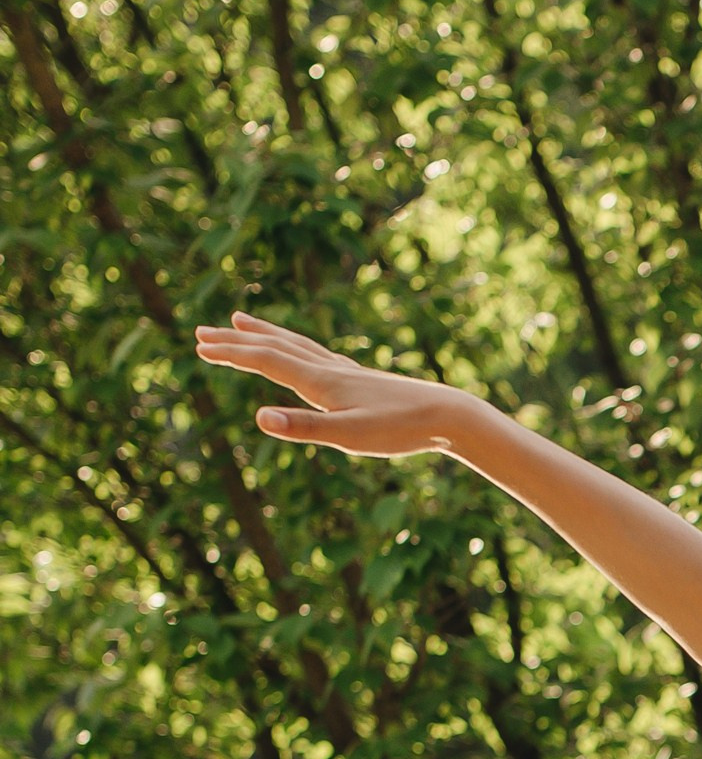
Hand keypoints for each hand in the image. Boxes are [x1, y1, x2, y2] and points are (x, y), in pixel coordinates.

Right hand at [196, 312, 500, 459]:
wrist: (446, 416)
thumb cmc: (399, 429)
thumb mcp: (348, 437)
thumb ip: (302, 428)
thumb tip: (258, 417)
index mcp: (320, 381)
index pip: (265, 360)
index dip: (231, 353)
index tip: (199, 345)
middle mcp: (329, 369)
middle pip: (274, 346)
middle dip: (237, 340)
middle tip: (202, 332)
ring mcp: (345, 372)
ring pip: (295, 344)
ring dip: (264, 334)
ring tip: (241, 321)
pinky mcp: (359, 379)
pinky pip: (315, 354)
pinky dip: (294, 346)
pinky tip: (300, 353)